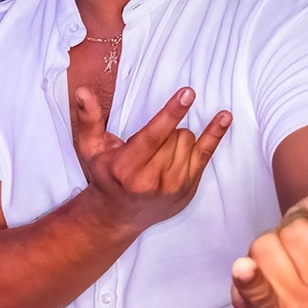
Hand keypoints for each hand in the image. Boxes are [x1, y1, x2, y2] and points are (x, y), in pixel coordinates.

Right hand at [70, 86, 231, 236]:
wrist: (119, 216)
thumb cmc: (105, 176)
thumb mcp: (90, 148)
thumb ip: (88, 118)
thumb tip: (82, 91)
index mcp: (127, 168)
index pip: (154, 136)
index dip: (172, 113)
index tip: (188, 93)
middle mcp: (152, 180)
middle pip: (175, 135)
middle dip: (167, 130)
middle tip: (151, 143)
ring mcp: (174, 187)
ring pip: (189, 141)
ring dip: (178, 137)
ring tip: (161, 150)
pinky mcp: (188, 189)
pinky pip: (206, 154)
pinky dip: (215, 134)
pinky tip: (224, 117)